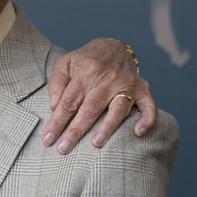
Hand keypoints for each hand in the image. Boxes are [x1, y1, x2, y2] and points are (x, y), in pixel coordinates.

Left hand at [43, 38, 156, 153]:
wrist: (114, 47)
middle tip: (64, 148)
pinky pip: (149, 106)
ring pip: (118, 108)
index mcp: (86, 72)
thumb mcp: (65, 63)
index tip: (48, 139)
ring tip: (96, 143)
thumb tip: (55, 106)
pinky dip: (146, 119)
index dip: (57, 122)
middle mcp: (108, 77)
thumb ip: (57, 83)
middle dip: (76, 130)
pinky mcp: (143, 89)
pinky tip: (138, 133)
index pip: (69, 102)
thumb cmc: (86, 61)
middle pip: (90, 108)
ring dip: (108, 126)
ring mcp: (127, 83)